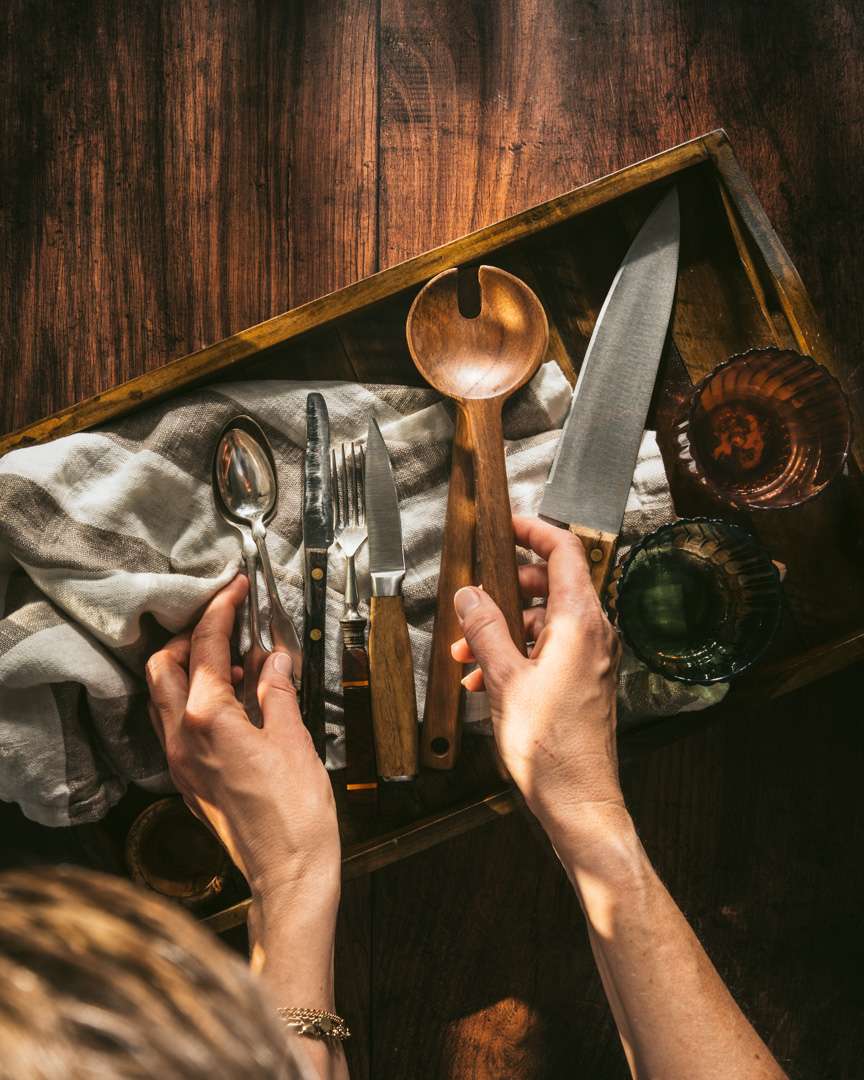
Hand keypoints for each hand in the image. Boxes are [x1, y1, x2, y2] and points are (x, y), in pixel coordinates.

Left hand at [145, 574, 339, 906]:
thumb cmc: (296, 813)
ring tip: (235, 659)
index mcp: (208, 720)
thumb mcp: (294, 738)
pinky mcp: (189, 779)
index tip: (235, 588)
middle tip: (225, 618)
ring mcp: (181, 761)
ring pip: (163, 695)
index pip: (206, 647)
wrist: (289, 872)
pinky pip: (176, 723)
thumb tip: (274, 659)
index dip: (222, 609)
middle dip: (190, 634)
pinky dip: (194, 698)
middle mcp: (183, 739)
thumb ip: (277, 691)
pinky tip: (232, 698)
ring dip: (189, 666)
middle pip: (164, 666)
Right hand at [450, 516, 623, 840]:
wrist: (578, 799)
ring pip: (544, 620)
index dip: (533, 530)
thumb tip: (470, 595)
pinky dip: (516, 653)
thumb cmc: (549, 747)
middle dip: (504, 592)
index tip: (507, 524)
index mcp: (580, 622)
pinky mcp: (584, 679)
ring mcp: (591, 656)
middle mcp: (593, 633)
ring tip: (467, 654)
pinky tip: (483, 677)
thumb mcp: (503, 678)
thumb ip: (484, 629)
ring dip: (503, 629)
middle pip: (550, 584)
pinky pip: (549, 648)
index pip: (564, 550)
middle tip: (472, 605)